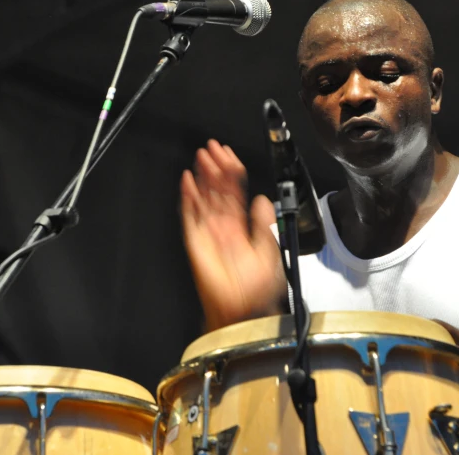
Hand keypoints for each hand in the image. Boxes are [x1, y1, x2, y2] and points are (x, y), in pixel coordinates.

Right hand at [180, 140, 285, 330]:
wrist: (241, 310)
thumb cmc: (255, 289)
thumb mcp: (269, 250)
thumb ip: (264, 224)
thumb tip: (262, 199)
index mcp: (240, 227)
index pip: (235, 192)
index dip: (232, 172)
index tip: (229, 155)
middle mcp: (223, 226)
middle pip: (217, 190)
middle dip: (215, 168)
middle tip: (212, 148)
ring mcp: (208, 232)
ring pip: (204, 198)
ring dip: (202, 177)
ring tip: (201, 157)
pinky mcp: (196, 241)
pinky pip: (190, 215)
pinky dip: (188, 198)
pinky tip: (188, 182)